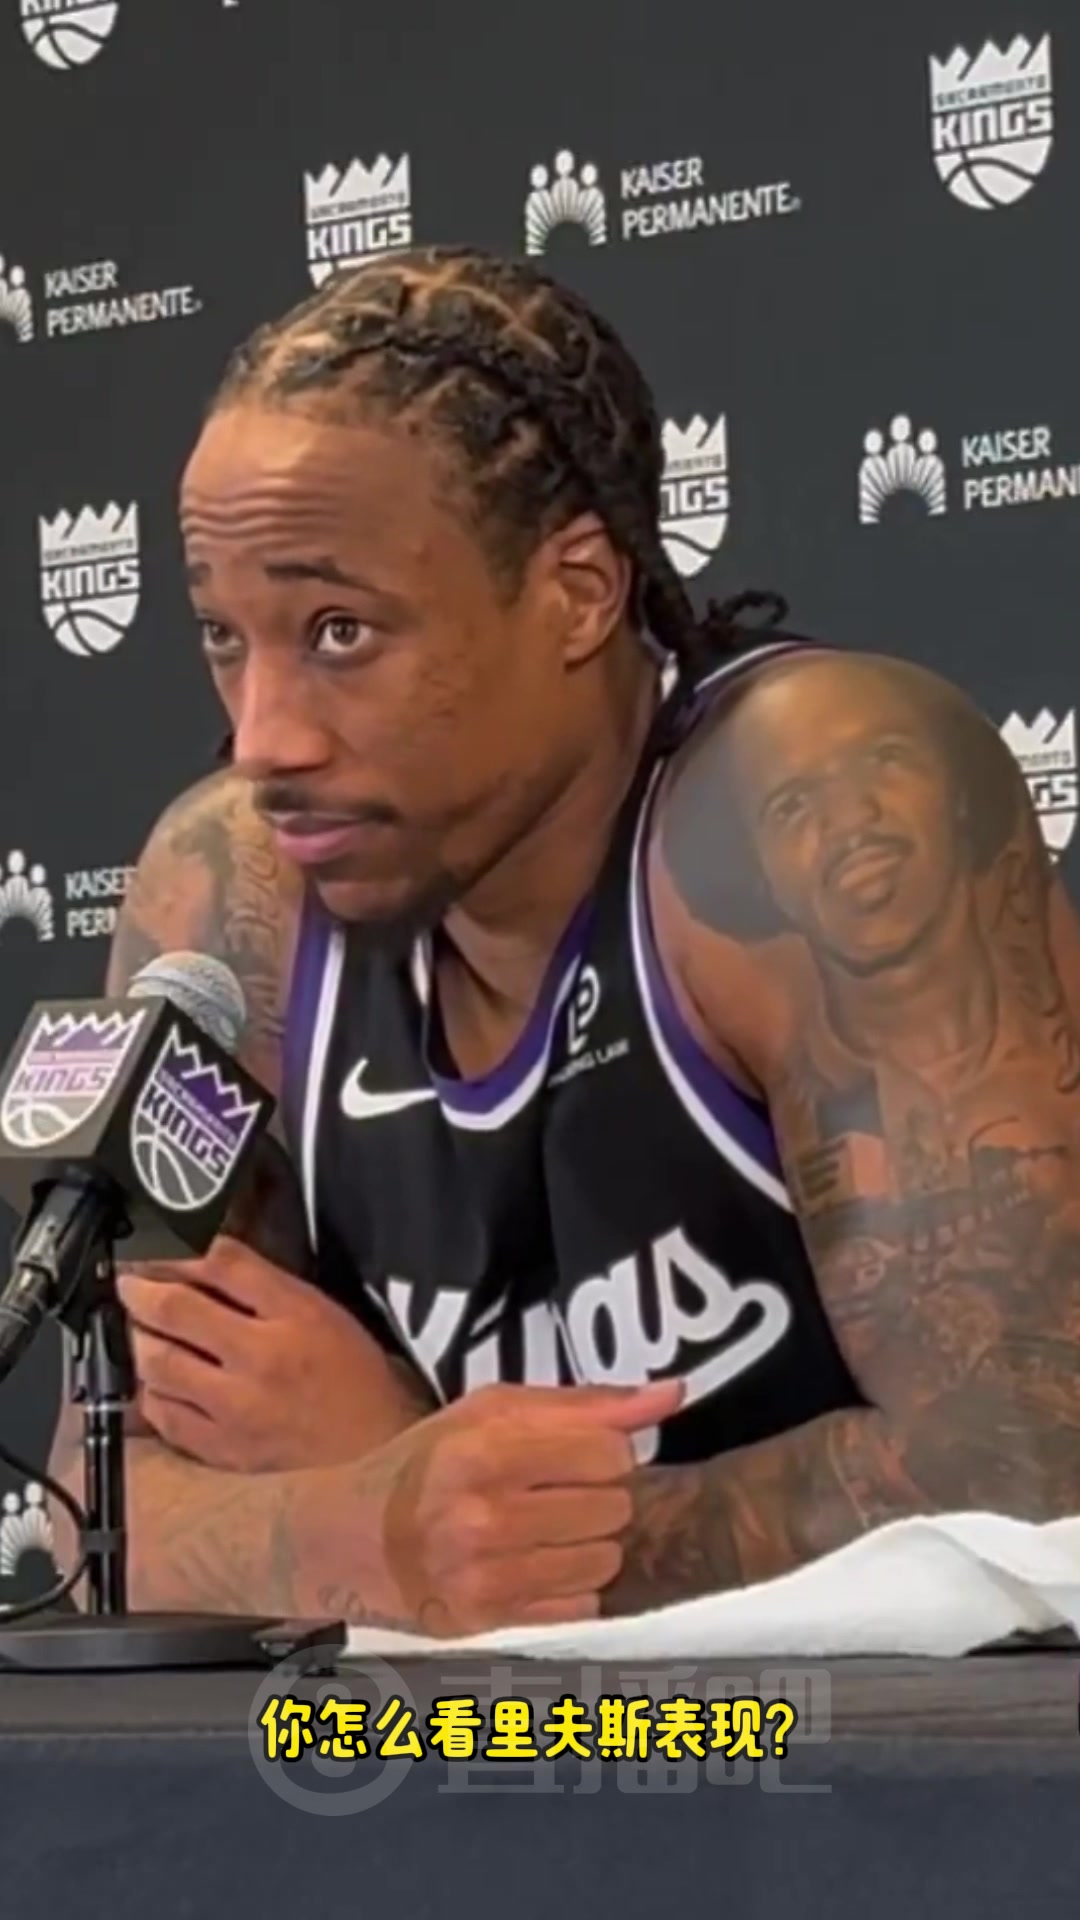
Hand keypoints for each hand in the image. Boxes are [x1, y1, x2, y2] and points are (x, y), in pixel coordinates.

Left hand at [118, 1237, 424, 1471]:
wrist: (377, 1455)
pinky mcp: (224, 1451)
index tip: (156, 1254)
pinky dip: (151, 1393)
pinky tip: (157, 1383)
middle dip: (141, 1293)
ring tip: (141, 1332)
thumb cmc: (355, 1378)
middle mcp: (260, 1360)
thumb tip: (207, 1260)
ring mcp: (236, 1411)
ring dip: (140, 1341)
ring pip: (159, 1365)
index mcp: (294, 1317)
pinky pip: (165, 1416)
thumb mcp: (321, 1312)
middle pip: (176, 1313)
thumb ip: (265, 1284)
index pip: (221, 1266)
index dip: (178, 1254)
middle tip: (130, 1286)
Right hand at [370, 1378, 683, 1634]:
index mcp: (484, 1451)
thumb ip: (586, 1404)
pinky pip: (580, 1606)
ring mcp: (484, 1577)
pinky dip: (569, 1586)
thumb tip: (671, 1395)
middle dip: (597, 1497)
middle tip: (556, 1493)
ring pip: (605, 1560)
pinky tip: (531, 1565)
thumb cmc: (425, 1465)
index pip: (609, 1454)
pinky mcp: (487, 1623)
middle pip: (613, 1508)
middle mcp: (482, 1517)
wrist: (347, 1539)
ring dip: (588, 1543)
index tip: (578, 1454)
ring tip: (545, 1529)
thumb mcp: (490, 1412)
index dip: (604, 1452)